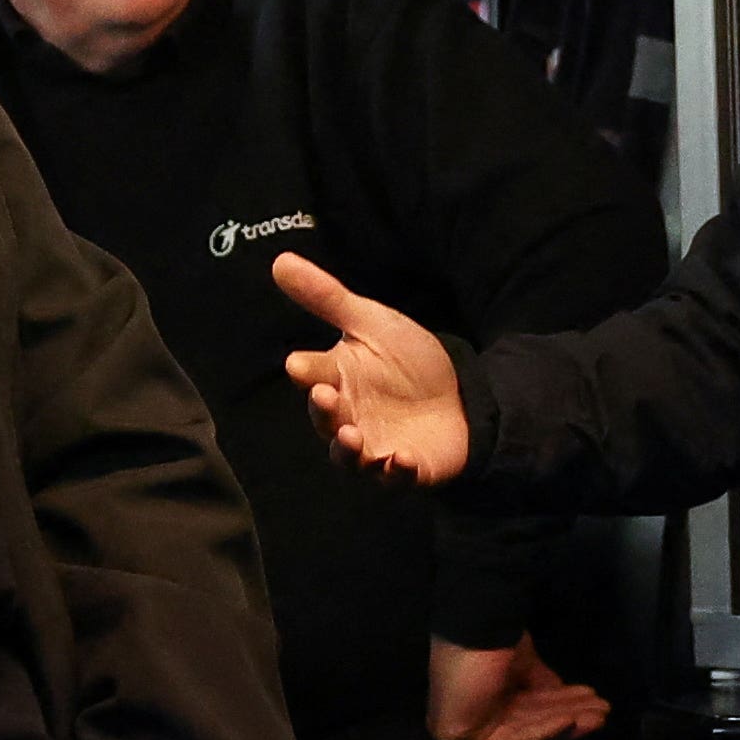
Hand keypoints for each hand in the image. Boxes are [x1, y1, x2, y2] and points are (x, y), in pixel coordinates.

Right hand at [274, 255, 472, 484]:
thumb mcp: (370, 322)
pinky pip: (396, 478)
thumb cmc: (407, 361)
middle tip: (326, 397)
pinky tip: (403, 460)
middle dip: (324, 412)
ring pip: (351, 458)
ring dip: (349, 452)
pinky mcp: (407, 469)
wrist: (460, 394)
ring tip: (353, 438)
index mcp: (336, 381)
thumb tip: (279, 260)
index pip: (313, 377)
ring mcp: (376, 447)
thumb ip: (326, 298)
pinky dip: (397, 472)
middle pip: (327, 422)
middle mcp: (349, 419)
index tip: (300, 365)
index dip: (307, 373)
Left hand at [428, 634, 612, 739]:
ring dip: (565, 722)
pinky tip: (570, 720)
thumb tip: (561, 692)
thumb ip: (541, 681)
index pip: (529, 704)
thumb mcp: (525, 660)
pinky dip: (544, 728)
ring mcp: (469, 723)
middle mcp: (477, 708)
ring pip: (527, 729)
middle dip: (570, 714)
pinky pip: (514, 736)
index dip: (562, 703)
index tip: (593, 696)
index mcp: (486, 689)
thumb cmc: (493, 637)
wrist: (474, 627)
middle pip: (531, 718)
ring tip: (599, 716)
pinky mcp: (466, 734)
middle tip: (603, 710)